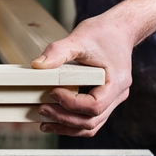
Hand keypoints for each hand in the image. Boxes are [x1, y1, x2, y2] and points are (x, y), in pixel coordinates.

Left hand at [31, 0, 155, 136]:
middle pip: (91, 121)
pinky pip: (88, 118)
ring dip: (66, 126)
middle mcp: (117, 95)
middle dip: (64, 118)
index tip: (53, 91)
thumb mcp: (80, 37)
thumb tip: (37, 65)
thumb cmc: (103, 33)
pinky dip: (71, 122)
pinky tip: (53, 119)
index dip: (71, 103)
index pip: (95, 106)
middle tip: (42, 109)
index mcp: (117, 82)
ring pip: (90, 125)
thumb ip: (58, 51)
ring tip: (44, 122)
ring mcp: (111, 100)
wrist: (118, 30)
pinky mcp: (102, 99)